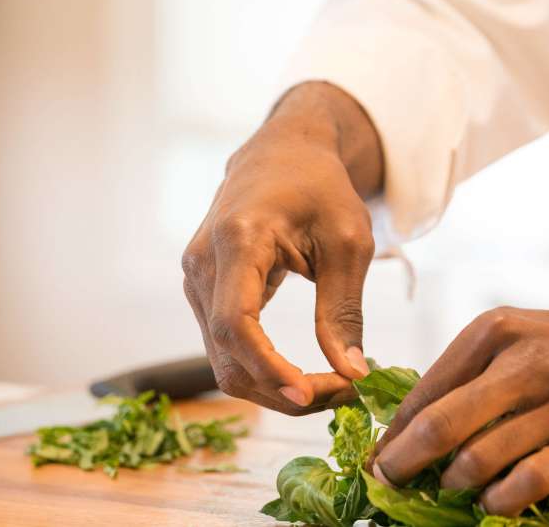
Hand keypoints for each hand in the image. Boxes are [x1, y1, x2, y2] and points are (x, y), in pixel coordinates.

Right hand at [182, 82, 382, 414]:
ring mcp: (197, 278)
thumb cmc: (320, 188)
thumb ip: (344, 309)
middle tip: (343, 396)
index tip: (312, 394)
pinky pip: (226, 346)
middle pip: (227, 354)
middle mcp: (203, 264)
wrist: (283, 154)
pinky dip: (263, 370)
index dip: (269, 367)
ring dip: (273, 386)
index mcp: (238, 240)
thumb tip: (351, 373)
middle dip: (282, 389)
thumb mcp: (348, 242)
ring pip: (224, 360)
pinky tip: (302, 373)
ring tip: (331, 388)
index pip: (236, 323)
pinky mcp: (206, 290)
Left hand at [372, 306, 548, 514]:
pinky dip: (498, 501)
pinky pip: (526, 484)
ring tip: (447, 488)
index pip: (427, 389)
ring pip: (480, 458)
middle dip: (404, 461)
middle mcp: (524, 361)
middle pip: (441, 424)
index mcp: (494, 330)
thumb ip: (467, 373)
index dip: (395, 430)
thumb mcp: (514, 338)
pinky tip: (489, 503)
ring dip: (452, 484)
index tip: (378, 456)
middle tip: (388, 481)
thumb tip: (411, 424)